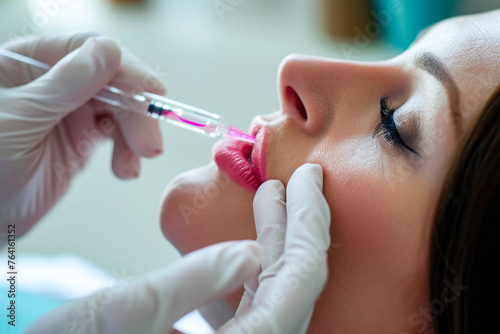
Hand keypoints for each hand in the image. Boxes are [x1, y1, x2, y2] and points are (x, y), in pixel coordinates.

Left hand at [0, 33, 164, 236]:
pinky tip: (125, 169)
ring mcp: (69, 110)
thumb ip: (66, 84)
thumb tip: (109, 51)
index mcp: (28, 63)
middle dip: (136, 111)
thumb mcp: (21, 118)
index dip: (125, 69)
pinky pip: (117, 135)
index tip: (151, 94)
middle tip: (150, 143)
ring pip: (121, 109)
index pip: (86, 49)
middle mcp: (53, 82)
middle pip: (112, 80)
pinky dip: (128, 152)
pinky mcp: (81, 138)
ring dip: (136, 134)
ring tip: (138, 160)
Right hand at [24, 163, 329, 333]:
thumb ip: (194, 281)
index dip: (310, 223)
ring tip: (272, 197)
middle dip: (299, 225)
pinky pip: (256, 304)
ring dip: (277, 241)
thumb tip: (250, 252)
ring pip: (278, 292)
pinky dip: (256, 266)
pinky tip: (250, 241)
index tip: (309, 178)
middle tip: (299, 180)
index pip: (300, 279)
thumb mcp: (124, 315)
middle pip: (296, 284)